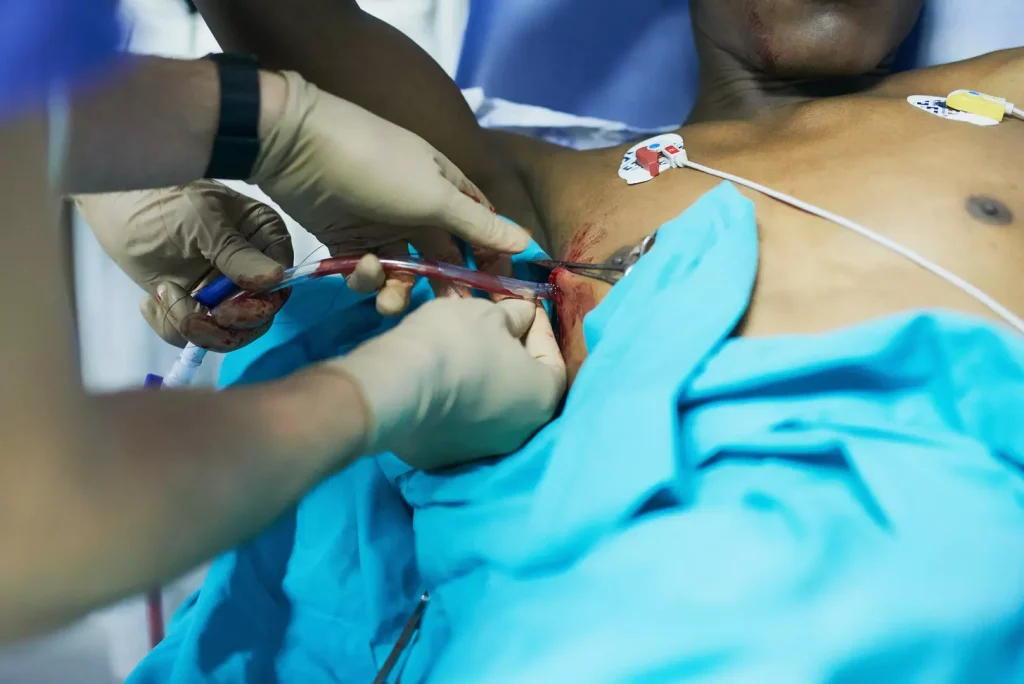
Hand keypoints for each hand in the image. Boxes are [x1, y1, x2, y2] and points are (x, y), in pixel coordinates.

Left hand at [74, 181, 292, 350]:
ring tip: (164, 298)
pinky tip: (152, 301)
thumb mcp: (200, 220)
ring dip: (194, 327)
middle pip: (260, 316)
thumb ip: (236, 252)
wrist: (113, 204)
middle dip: (225, 326)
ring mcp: (224, 290)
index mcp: (264, 238)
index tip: (226, 311)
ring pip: (229, 333)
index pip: (280, 284)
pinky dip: (171, 326)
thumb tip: (275, 279)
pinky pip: (196, 335)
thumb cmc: (160, 198)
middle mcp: (252, 268)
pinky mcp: (196, 305)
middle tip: (191, 318)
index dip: (260, 304)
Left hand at [251, 71, 530, 314]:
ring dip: (400, 292)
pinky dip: (367, 278)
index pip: (481, 229)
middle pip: (445, 259)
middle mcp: (419, 209)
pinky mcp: (349, 242)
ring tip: (390, 302)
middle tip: (449, 317)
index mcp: (446, 190)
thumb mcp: (434, 197)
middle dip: (447, 287)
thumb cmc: (379, 167)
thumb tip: (527, 242)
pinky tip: (361, 268)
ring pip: (405, 273)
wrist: (299, 149)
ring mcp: (383, 227)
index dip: (492, 260)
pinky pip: (370, 273)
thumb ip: (478, 226)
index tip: (500, 294)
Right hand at [323, 297, 565, 469]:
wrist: (397, 386)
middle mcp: (521, 432)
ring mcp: (482, 450)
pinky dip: (455, 396)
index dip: (538, 326)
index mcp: (544, 398)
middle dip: (509, 350)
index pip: (552, 356)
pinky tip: (440, 373)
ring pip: (489, 404)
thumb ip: (515, 314)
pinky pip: (457, 420)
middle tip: (493, 322)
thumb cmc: (457, 343)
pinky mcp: (443, 458)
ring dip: (481, 373)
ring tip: (462, 343)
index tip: (523, 306)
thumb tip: (522, 317)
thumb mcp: (489, 314)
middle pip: (521, 383)